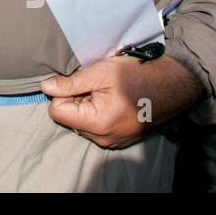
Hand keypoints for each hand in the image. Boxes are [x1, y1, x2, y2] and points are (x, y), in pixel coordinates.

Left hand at [40, 55, 204, 148]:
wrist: (170, 86)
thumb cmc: (136, 76)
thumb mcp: (100, 72)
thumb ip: (70, 83)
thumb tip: (45, 87)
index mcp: (97, 123)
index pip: (57, 111)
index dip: (63, 93)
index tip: (80, 83)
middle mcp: (103, 138)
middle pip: (69, 118)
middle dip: (76, 100)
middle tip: (97, 86)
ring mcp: (112, 142)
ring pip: (81, 122)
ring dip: (87, 106)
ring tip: (107, 93)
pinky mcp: (118, 140)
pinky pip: (95, 127)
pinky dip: (98, 113)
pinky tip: (113, 101)